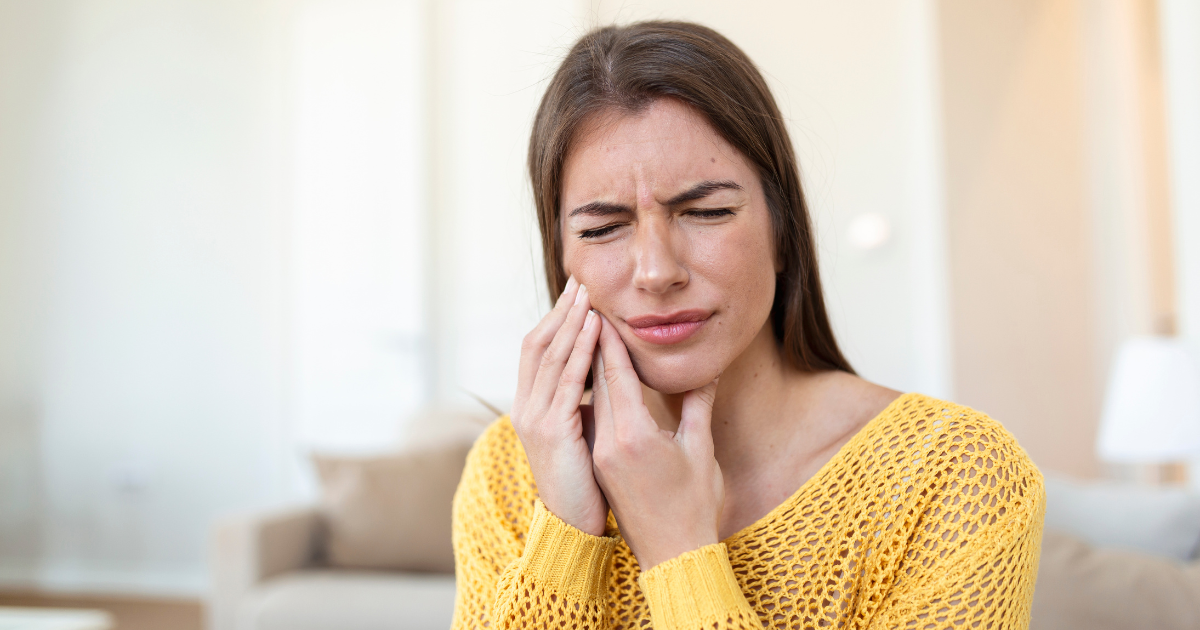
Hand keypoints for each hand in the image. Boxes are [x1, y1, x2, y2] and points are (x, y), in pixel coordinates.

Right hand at [510, 277, 608, 535]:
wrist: (574, 526)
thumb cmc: (586, 484)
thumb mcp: (583, 435)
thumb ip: (587, 405)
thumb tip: (602, 379)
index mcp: (531, 407)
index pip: (538, 350)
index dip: (555, 320)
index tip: (576, 294)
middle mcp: (525, 407)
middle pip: (538, 344)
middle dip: (560, 311)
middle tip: (580, 281)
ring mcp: (534, 418)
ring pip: (551, 356)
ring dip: (570, 322)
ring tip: (588, 295)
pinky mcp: (552, 430)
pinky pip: (567, 380)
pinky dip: (580, 350)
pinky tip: (594, 328)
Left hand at [589, 314, 722, 569]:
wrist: (672, 555)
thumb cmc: (694, 505)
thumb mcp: (700, 450)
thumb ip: (697, 407)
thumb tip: (706, 372)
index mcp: (634, 435)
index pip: (616, 376)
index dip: (609, 342)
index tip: (601, 311)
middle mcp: (609, 443)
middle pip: (597, 383)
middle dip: (594, 345)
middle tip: (588, 310)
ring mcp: (601, 456)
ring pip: (592, 401)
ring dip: (590, 368)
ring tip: (588, 335)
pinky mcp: (601, 465)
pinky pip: (593, 420)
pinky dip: (594, 394)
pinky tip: (595, 379)